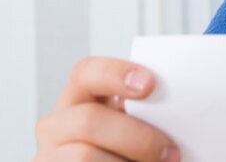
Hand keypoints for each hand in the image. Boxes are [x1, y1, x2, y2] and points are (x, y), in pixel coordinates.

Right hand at [34, 56, 179, 160]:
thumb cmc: (127, 151)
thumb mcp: (130, 127)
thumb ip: (141, 113)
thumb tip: (176, 107)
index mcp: (78, 101)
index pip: (86, 73)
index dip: (116, 74)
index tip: (150, 84)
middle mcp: (56, 127)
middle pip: (88, 120)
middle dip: (137, 138)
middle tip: (171, 153)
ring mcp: (49, 156)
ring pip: (84, 156)